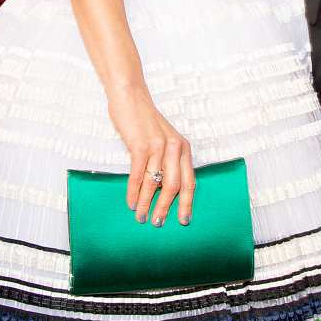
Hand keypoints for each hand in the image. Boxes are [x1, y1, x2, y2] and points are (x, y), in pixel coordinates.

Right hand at [107, 85, 195, 225]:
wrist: (131, 96)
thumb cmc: (145, 121)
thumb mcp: (163, 139)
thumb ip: (167, 160)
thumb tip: (162, 191)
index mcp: (183, 147)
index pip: (190, 180)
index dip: (187, 202)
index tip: (184, 220)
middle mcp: (175, 147)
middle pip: (174, 185)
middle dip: (166, 207)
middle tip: (158, 223)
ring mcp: (158, 145)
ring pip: (154, 182)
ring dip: (146, 203)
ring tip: (141, 217)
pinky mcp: (140, 144)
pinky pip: (137, 174)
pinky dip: (133, 191)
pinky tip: (130, 202)